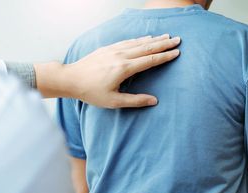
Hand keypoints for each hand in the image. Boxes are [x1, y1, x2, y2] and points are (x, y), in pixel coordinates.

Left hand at [35, 34, 180, 107]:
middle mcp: (120, 56)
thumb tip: (154, 100)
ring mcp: (113, 50)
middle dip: (163, 44)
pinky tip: (145, 38)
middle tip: (177, 39)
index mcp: (124, 69)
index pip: (149, 60)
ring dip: (153, 39)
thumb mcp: (113, 101)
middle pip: (147, 48)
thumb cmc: (91, 92)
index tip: (176, 52)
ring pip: (138, 42)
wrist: (71, 79)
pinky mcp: (107, 48)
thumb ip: (135, 100)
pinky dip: (139, 39)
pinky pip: (128, 41)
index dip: (164, 56)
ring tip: (166, 36)